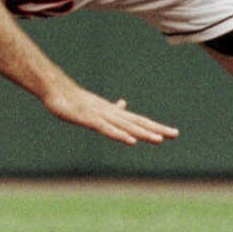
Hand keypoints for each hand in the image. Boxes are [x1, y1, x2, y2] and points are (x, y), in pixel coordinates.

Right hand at [44, 90, 178, 145]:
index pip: (139, 121)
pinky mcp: (90, 120)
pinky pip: (107, 130)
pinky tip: (131, 140)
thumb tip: (123, 104)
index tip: (172, 133)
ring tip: (159, 139)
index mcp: (114, 113)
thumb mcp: (97, 106)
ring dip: (142, 133)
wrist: (57, 90)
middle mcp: (112, 114)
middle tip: (175, 134)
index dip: (155, 127)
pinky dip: (120, 135)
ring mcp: (101, 116)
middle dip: (156, 129)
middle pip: (138, 123)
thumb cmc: (75, 100)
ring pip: (126, 127)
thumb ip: (112, 109)